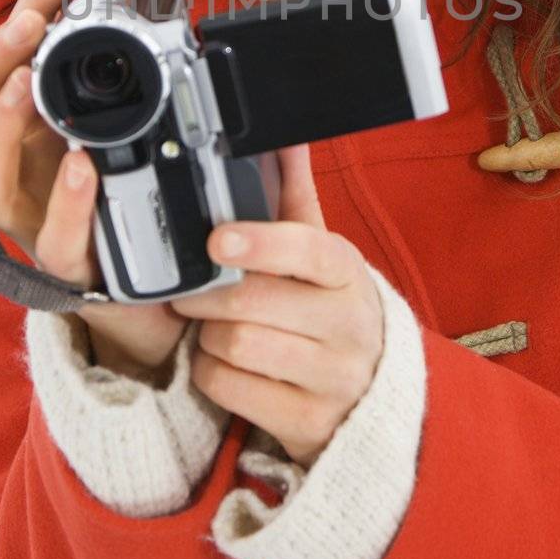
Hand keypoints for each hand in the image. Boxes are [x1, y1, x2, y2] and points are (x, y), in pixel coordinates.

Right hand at [0, 0, 186, 380]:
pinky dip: (68, 203)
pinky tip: (82, 166)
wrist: (159, 300)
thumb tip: (171, 13)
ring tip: (27, 86)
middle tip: (31, 22)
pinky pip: (57, 244)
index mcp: (26, 141)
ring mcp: (36, 228)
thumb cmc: (135, 206)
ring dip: (2, 128)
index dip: (24, 12)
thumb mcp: (128, 133)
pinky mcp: (73, 271)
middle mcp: (18, 182)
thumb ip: (133, 85)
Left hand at [171, 143, 384, 466]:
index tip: (218, 237)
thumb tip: (285, 138)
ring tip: (210, 329)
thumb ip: (294, 197)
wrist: (369, 398)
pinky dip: (211, 374)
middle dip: (208, 297)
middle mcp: (349, 325)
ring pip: (237, 346)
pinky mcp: (309, 421)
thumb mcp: (319, 257)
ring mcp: (333, 377)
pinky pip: (231, 389)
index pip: (308, 250)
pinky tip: (221, 364)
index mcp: (348, 274)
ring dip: (207, 336)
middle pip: (253, 303)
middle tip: (190, 291)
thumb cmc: (327, 312)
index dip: (262, 242)